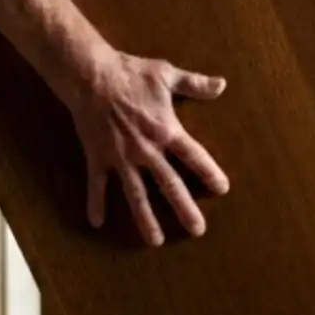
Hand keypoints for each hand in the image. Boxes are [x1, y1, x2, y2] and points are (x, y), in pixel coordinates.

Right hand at [65, 50, 228, 246]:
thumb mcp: (166, 75)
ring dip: (146, 218)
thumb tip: (222, 84)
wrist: (91, 74)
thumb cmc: (131, 72)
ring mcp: (121, 157)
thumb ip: (195, 84)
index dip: (209, 172)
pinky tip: (96, 222)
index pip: (193, 156)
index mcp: (166, 130)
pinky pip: (97, 184)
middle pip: (169, 184)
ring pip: (136, 194)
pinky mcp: (98, 157)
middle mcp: (146, 150)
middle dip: (184, 208)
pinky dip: (96, 202)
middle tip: (197, 230)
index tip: (221, 189)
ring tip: (156, 241)